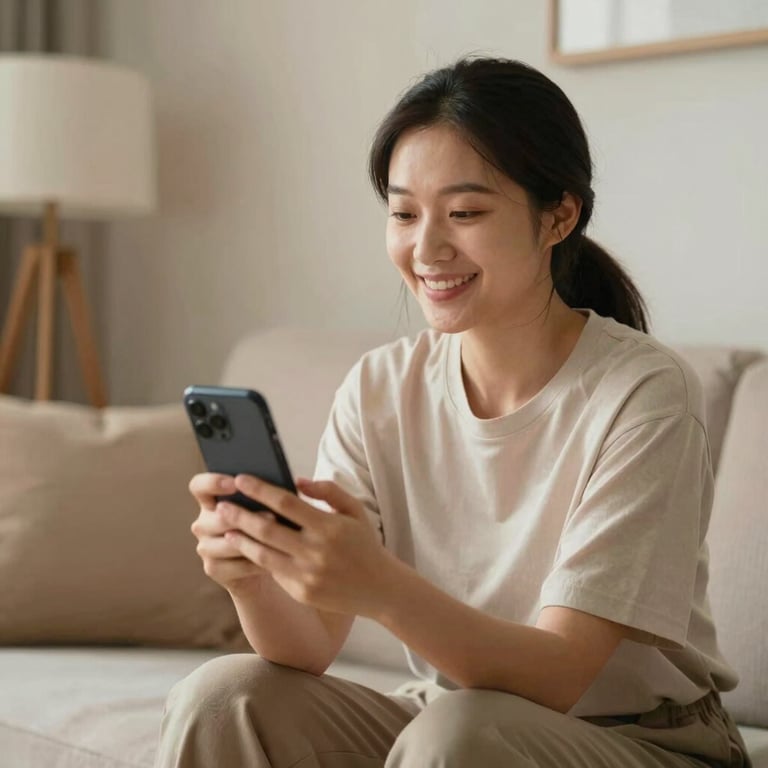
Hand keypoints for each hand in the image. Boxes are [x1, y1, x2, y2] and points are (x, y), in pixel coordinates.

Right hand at [188, 472, 269, 593]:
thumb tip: (278, 485)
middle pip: (218, 517)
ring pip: (229, 542)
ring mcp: (205, 547)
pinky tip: (273, 560)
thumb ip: (264, 495)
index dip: (213, 482)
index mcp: (210, 501)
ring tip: (278, 538)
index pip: (199, 486)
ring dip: (255, 540)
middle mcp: (203, 523)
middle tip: (272, 516)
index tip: (236, 482)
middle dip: (246, 517)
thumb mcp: (265, 507)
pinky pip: (235, 565)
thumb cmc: (268, 526)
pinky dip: (255, 563)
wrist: (266, 562)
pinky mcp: (212, 568)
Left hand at [218, 474, 397, 616]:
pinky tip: (245, 548)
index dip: (260, 490)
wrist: (381, 589)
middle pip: (267, 529)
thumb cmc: (365, 543)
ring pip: (262, 554)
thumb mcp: (355, 510)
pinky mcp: (302, 592)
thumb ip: (329, 491)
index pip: (285, 502)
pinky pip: (273, 572)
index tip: (241, 479)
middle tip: (221, 505)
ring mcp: (307, 574)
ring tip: (226, 528)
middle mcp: (315, 551)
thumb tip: (298, 480)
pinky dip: (257, 558)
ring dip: (241, 539)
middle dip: (240, 515)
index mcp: (328, 526)